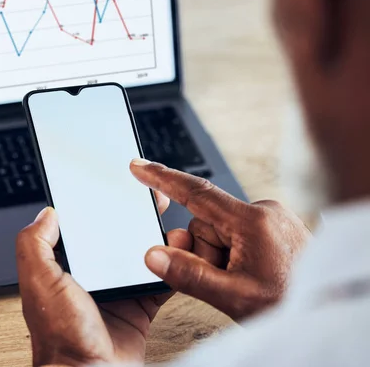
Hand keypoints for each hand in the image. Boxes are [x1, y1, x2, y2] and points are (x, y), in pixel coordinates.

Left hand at [16, 196, 191, 366]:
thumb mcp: (39, 282)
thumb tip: (45, 213)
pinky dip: (170, 270)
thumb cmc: (59, 337)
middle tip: (148, 200)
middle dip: (133, 217)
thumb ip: (35, 244)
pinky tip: (179, 255)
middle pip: (116, 238)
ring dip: (154, 240)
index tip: (112, 188)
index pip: (82, 228)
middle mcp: (91, 276)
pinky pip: (158, 283)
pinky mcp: (139, 308)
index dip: (97, 207)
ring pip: (140, 256)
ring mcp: (117, 291)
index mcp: (66, 267)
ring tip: (166, 223)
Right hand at [131, 159, 311, 320]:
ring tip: (243, 280)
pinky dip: (233, 252)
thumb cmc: (291, 303)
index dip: (161, 178)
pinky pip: (236, 232)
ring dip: (219, 255)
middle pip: (204, 223)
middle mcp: (262, 211)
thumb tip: (153, 255)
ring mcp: (270, 217)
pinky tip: (251, 272)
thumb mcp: (234, 296)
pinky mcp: (274, 225)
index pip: (196, 193)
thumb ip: (189, 275)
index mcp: (251, 221)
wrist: (331, 303)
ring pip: (219, 231)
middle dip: (204, 251)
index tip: (138, 166)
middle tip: (223, 279)